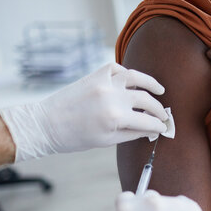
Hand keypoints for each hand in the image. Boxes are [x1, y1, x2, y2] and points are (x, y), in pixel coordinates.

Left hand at [0, 63, 167, 161]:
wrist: (46, 124)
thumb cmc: (75, 138)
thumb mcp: (107, 141)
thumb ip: (133, 133)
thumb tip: (151, 130)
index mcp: (116, 117)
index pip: (148, 121)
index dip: (159, 126)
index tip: (165, 128)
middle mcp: (112, 97)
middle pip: (146, 100)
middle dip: (159, 109)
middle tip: (163, 115)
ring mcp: (103, 82)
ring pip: (136, 77)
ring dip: (151, 83)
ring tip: (160, 90)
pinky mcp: (95, 75)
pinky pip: (117, 69)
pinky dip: (127, 74)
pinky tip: (132, 82)